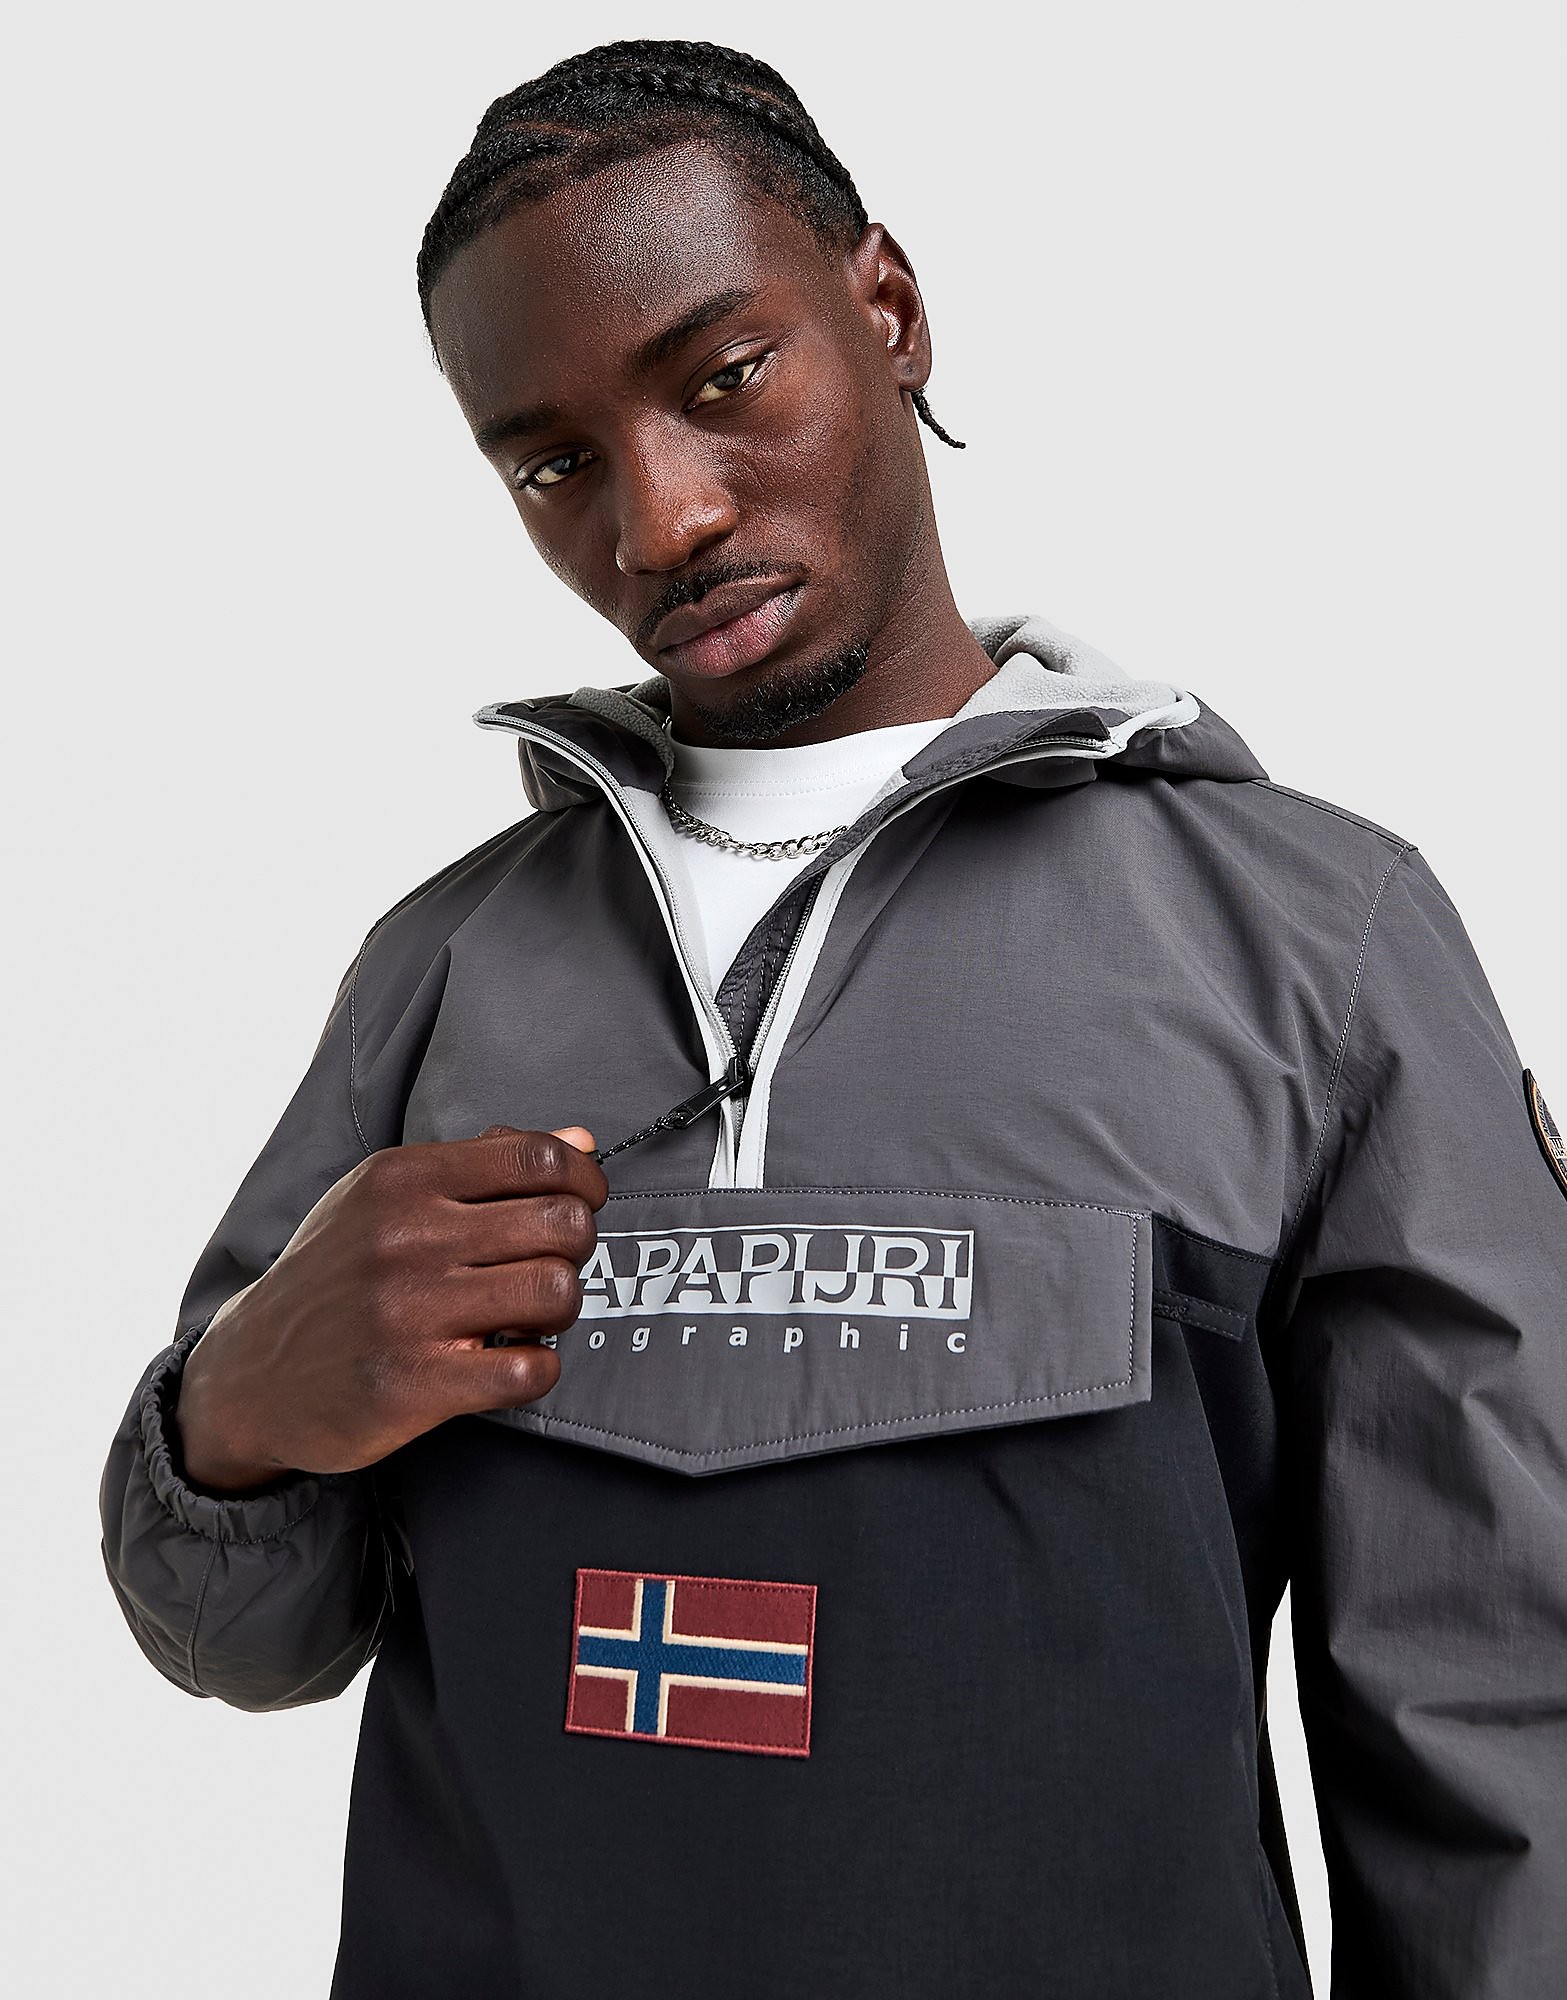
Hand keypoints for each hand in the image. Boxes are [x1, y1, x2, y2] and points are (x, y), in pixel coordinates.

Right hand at [173, 1126, 605, 1492]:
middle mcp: (405, 1238)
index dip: (583, 1181)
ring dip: (559, 1311)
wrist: (251, 1373)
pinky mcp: (412, 1384)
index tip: (582, 1203)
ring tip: (528, 1317)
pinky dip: (537, 1368)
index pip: (537, 1157)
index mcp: (402, 1179)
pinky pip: (527, 1369)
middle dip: (574, 1249)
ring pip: (555, 1292)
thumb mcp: (383, 1197)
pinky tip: (509, 1361)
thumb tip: (581, 1140)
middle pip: (562, 1224)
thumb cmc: (334, 1278)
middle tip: (547, 1267)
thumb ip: (481, 1163)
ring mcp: (408, 1312)